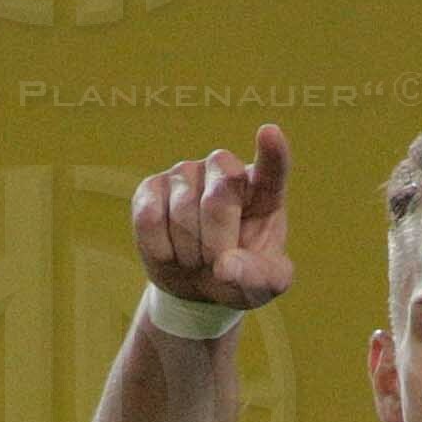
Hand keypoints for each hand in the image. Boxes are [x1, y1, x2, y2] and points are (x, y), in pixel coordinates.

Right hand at [133, 123, 292, 315]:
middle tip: (216, 263)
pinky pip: (149, 217)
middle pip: (219, 197)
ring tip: (195, 258)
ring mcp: (186, 173)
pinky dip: (159, 247)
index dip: (272, 151)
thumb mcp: (263, 287)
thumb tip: (225, 267)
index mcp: (263, 191)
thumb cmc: (238, 276)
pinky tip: (170, 251)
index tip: (270, 134)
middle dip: (216, 243)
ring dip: (188, 251)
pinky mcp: (150, 187)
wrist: (196, 284)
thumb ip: (258, 278)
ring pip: (182, 211)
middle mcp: (225, 170)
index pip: (272, 167)